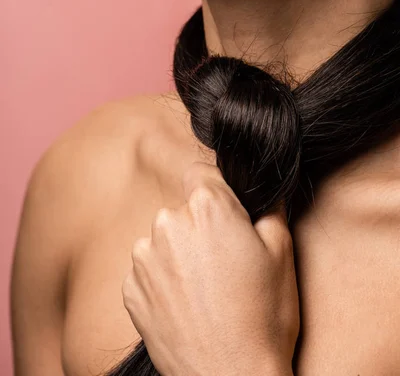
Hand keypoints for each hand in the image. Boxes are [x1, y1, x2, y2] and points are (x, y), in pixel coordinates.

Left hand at [122, 161, 299, 375]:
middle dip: (200, 226)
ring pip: (164, 240)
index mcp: (206, 206)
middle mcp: (167, 223)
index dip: (217, 190)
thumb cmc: (263, 315)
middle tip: (224, 262)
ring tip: (205, 290)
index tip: (227, 216)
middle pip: (183, 209)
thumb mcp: (282, 252)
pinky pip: (148, 270)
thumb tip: (265, 187)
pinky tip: (186, 306)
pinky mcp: (130, 290)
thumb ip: (269, 207)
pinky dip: (163, 281)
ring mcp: (144, 258)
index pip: (201, 173)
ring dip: (179, 254)